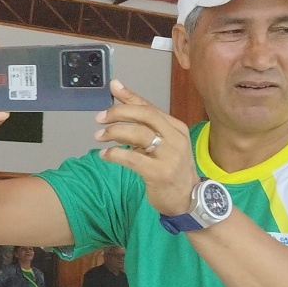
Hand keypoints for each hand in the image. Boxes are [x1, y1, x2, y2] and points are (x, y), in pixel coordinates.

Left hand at [95, 80, 199, 215]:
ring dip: (114, 132)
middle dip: (119, 112)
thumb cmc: (171, 169)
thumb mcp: (162, 144)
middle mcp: (175, 138)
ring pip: (138, 133)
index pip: (150, 107)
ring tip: (99, 137)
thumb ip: (143, 126)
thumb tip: (122, 103)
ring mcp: (170, 155)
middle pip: (145, 115)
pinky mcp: (160, 172)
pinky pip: (132, 158)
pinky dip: (114, 154)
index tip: (113, 87)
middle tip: (100, 118)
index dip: (130, 96)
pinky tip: (105, 155)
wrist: (188, 198)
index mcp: (176, 128)